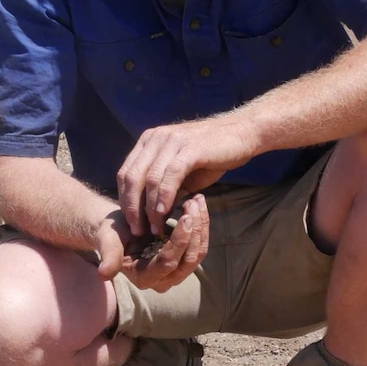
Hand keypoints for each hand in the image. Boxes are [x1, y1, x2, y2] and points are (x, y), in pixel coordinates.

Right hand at [95, 194, 209, 292]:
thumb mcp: (107, 240)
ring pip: (198, 252)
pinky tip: (199, 205)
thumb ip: (108, 255)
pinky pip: (199, 245)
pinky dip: (202, 224)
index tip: (186, 216)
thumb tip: (103, 274)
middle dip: (195, 230)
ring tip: (197, 200)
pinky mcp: (184, 259)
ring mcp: (176, 271)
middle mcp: (163, 280)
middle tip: (193, 202)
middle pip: (188, 259)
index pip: (168, 262)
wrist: (120, 228)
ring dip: (201, 225)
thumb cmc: (112, 233)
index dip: (179, 241)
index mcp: (144, 278)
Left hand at [117, 115, 253, 236]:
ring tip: (154, 227)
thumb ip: (165, 187)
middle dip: (132, 208)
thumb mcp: (183, 171)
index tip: (131, 223)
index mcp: (149, 141)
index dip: (125, 201)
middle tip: (137, 230)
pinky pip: (170, 176)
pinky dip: (165, 197)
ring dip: (149, 208)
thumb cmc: (212, 155)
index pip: (125, 174)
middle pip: (132, 177)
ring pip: (150, 179)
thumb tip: (152, 213)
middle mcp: (156, 138)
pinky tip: (165, 213)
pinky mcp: (188, 148)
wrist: (241, 135)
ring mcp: (171, 141)